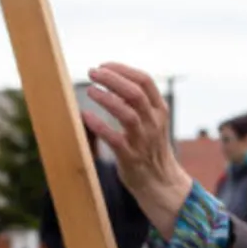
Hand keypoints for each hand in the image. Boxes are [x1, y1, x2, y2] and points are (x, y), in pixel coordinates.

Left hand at [83, 64, 192, 236]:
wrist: (160, 182)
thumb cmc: (150, 147)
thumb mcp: (151, 121)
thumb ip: (136, 102)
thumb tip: (112, 82)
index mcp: (159, 110)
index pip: (145, 80)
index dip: (122, 69)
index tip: (103, 65)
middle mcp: (154, 123)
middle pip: (135, 93)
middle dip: (112, 79)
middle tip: (92, 72)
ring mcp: (143, 140)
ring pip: (127, 113)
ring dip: (106, 99)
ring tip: (90, 90)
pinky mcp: (131, 157)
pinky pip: (115, 139)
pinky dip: (99, 125)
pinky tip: (85, 115)